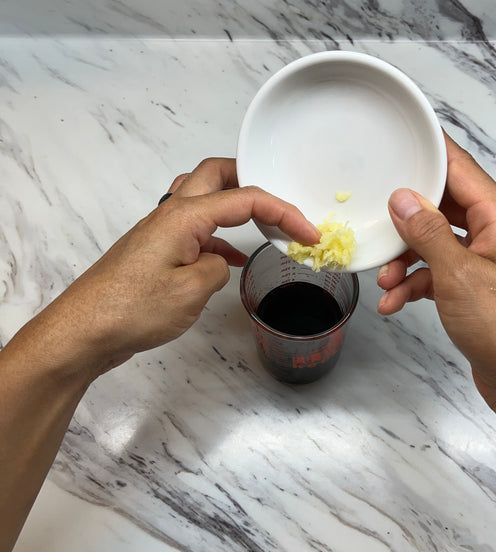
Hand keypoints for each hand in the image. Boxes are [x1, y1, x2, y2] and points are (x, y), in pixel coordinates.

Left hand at [31, 158, 319, 378]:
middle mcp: (171, 213)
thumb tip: (219, 261)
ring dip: (235, 205)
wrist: (85, 330)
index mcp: (185, 216)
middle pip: (217, 174)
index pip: (245, 198)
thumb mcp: (191, 291)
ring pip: (204, 198)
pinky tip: (233, 258)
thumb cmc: (134, 310)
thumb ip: (217, 268)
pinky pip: (195, 229)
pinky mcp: (156, 250)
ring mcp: (161, 230)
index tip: (310, 234)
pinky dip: (220, 236)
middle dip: (253, 178)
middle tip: (280, 202)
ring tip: (263, 223)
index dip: (284, 211)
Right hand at [376, 134, 495, 412]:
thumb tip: (403, 199)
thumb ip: (427, 233)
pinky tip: (395, 302)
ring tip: (385, 281)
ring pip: (436, 245)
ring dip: (406, 261)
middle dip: (407, 222)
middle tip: (377, 224)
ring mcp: (487, 263)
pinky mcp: (476, 289)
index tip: (402, 142)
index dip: (431, 155)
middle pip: (443, 209)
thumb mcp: (459, 275)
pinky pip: (438, 274)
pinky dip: (415, 285)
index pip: (462, 170)